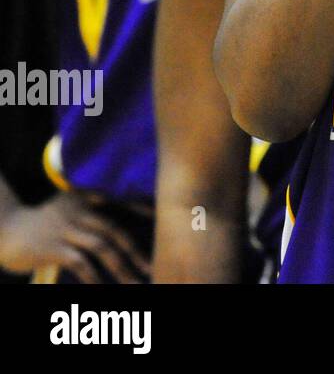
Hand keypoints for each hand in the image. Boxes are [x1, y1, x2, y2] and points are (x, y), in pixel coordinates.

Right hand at [0, 192, 149, 282]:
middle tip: (152, 267)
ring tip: (135, 284)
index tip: (164, 224)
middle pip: (115, 231)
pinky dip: (95, 278)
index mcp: (85, 197)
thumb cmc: (44, 221)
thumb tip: (123, 226)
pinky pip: (82, 264)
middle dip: (136, 251)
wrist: (6, 230)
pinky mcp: (54, 248)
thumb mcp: (68, 206)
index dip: (143, 212)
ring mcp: (66, 228)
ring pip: (103, 248)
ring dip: (122, 269)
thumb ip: (92, 208)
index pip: (122, 201)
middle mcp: (79, 210)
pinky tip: (104, 289)